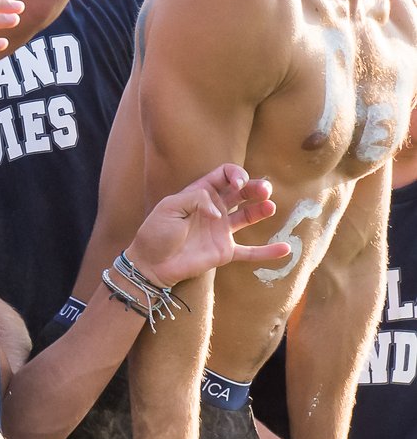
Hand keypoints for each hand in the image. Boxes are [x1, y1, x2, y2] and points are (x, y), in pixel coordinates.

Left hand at [127, 164, 284, 287]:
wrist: (152, 263)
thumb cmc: (156, 232)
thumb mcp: (169, 207)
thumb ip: (195, 200)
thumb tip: (218, 211)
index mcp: (200, 194)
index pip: (224, 175)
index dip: (235, 175)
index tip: (238, 184)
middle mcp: (215, 210)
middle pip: (241, 194)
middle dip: (255, 188)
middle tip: (264, 190)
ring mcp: (222, 231)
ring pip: (248, 217)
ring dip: (261, 211)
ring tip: (270, 206)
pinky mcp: (225, 252)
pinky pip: (251, 252)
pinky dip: (268, 252)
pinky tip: (286, 249)